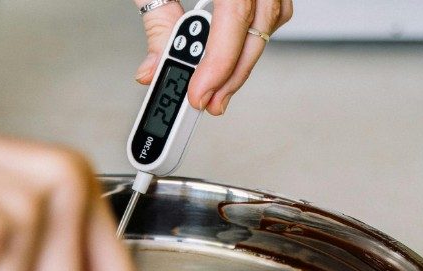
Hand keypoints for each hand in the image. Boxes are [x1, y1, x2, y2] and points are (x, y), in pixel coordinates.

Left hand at [134, 0, 292, 113]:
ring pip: (269, 26)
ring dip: (242, 62)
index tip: (198, 95)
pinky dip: (250, 39)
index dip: (217, 65)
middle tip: (207, 105)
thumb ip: (158, 22)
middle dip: (230, 77)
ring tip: (216, 89)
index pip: (235, 20)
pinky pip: (270, 13)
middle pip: (257, 31)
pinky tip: (231, 54)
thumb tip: (152, 70)